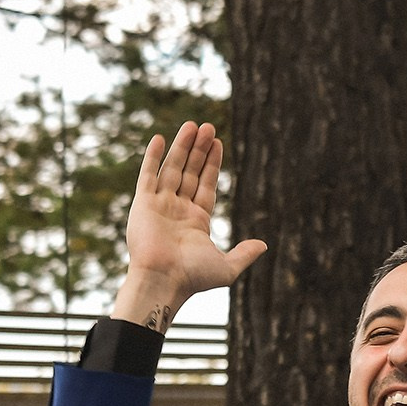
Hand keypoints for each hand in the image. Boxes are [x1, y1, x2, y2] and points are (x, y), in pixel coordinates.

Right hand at [110, 122, 267, 331]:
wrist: (164, 280)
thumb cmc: (193, 277)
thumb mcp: (227, 267)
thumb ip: (244, 254)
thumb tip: (264, 245)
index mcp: (196, 221)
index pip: (206, 185)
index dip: (212, 164)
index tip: (218, 142)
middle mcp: (177, 210)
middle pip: (190, 172)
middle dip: (199, 150)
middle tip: (208, 126)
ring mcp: (159, 205)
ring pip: (172, 169)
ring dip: (182, 147)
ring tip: (192, 125)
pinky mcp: (142, 204)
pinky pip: (147, 175)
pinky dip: (153, 156)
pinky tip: (161, 138)